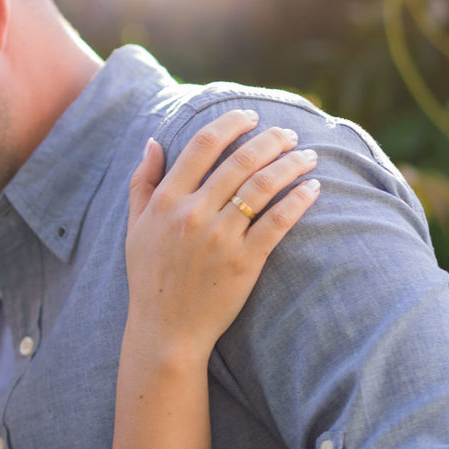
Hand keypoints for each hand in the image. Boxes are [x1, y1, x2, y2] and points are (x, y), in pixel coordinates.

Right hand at [126, 111, 319, 355]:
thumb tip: (155, 141)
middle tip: (290, 133)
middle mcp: (193, 214)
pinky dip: (299, 200)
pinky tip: (313, 188)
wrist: (165, 331)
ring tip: (308, 156)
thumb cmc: (150, 278)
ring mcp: (220, 237)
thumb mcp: (135, 228)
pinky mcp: (245, 261)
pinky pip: (279, 221)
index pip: (203, 145)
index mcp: (166, 201)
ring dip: (291, 164)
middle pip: (240, 160)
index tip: (251, 116)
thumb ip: (142, 182)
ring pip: (263, 186)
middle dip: (271, 140)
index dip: (231, 123)